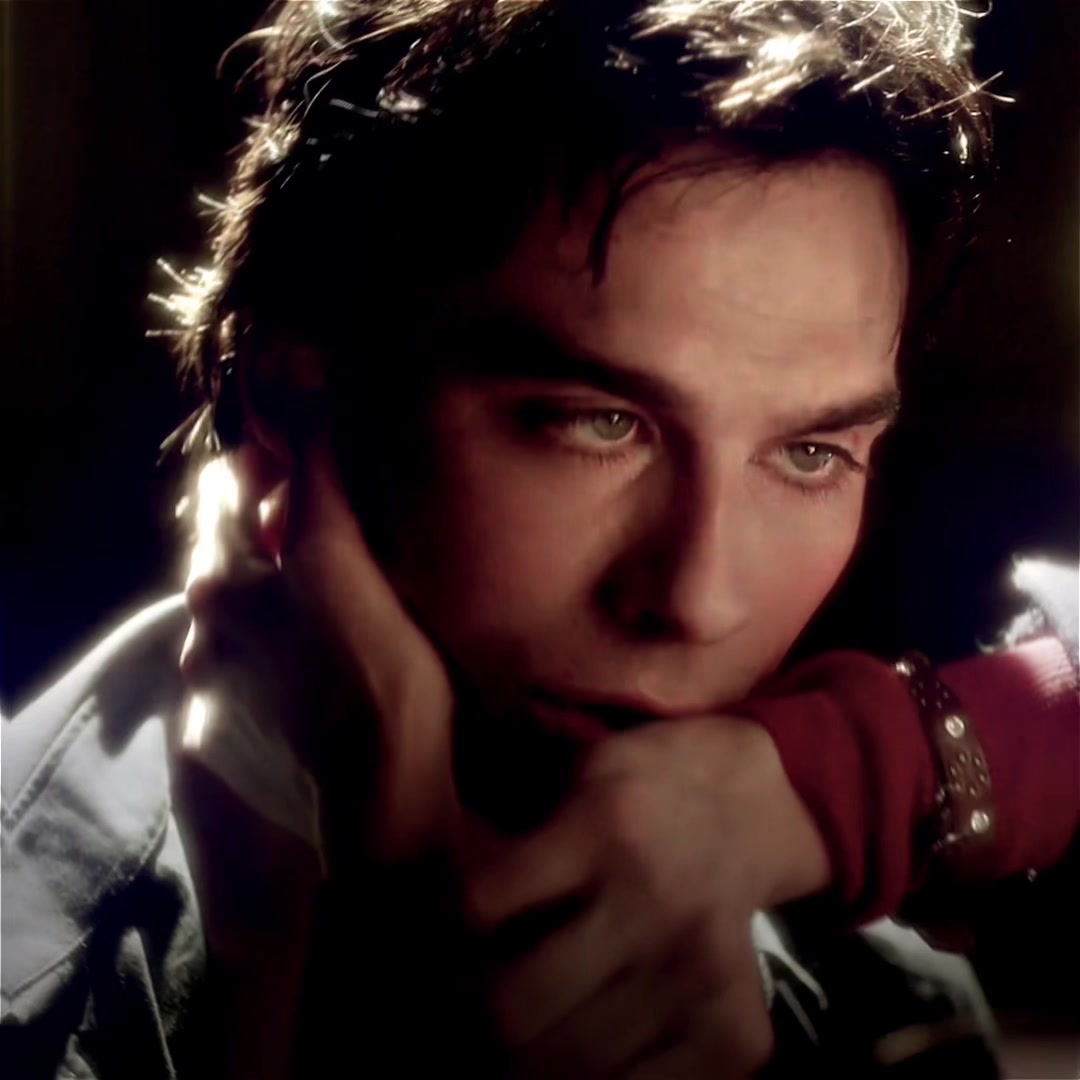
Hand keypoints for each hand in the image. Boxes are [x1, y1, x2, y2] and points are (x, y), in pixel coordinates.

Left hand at [180, 438, 461, 868]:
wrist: (383, 812)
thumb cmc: (382, 681)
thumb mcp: (351, 568)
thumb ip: (318, 485)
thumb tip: (304, 394)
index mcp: (225, 583)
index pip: (221, 492)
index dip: (260, 466)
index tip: (304, 467)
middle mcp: (200, 634)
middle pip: (222, 558)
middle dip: (265, 539)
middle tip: (324, 541)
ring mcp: (209, 695)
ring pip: (229, 622)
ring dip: (266, 605)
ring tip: (323, 616)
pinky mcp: (222, 744)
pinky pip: (238, 681)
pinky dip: (265, 666)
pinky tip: (311, 679)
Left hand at [461, 716, 829, 1078]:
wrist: (757, 805)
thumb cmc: (647, 786)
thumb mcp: (581, 774)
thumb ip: (523, 837)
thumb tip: (441, 913)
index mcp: (603, 827)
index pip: (480, 907)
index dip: (441, 931)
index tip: (443, 939)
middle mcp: (652, 904)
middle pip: (514, 1012)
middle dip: (472, 1017)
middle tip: (468, 1005)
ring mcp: (698, 976)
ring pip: (569, 1067)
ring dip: (525, 1058)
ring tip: (521, 1030)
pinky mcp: (736, 1032)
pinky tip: (581, 1052)